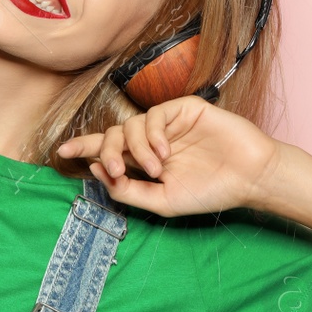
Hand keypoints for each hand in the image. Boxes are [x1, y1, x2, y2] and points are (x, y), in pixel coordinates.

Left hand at [55, 96, 285, 217]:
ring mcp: (168, 124)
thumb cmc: (210, 192)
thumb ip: (129, 190)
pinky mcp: (183, 109)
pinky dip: (152, 135)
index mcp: (146, 162)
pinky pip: (153, 115)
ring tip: (155, 168)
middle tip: (113, 171)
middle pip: (114, 135)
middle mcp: (153, 140)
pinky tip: (164, 152)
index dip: (85, 147)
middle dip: (106, 150)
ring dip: (135, 149)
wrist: (248, 178)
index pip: (109, 150)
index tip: (63, 152)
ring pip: (130, 125)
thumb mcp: (162, 202)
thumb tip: (96, 170)